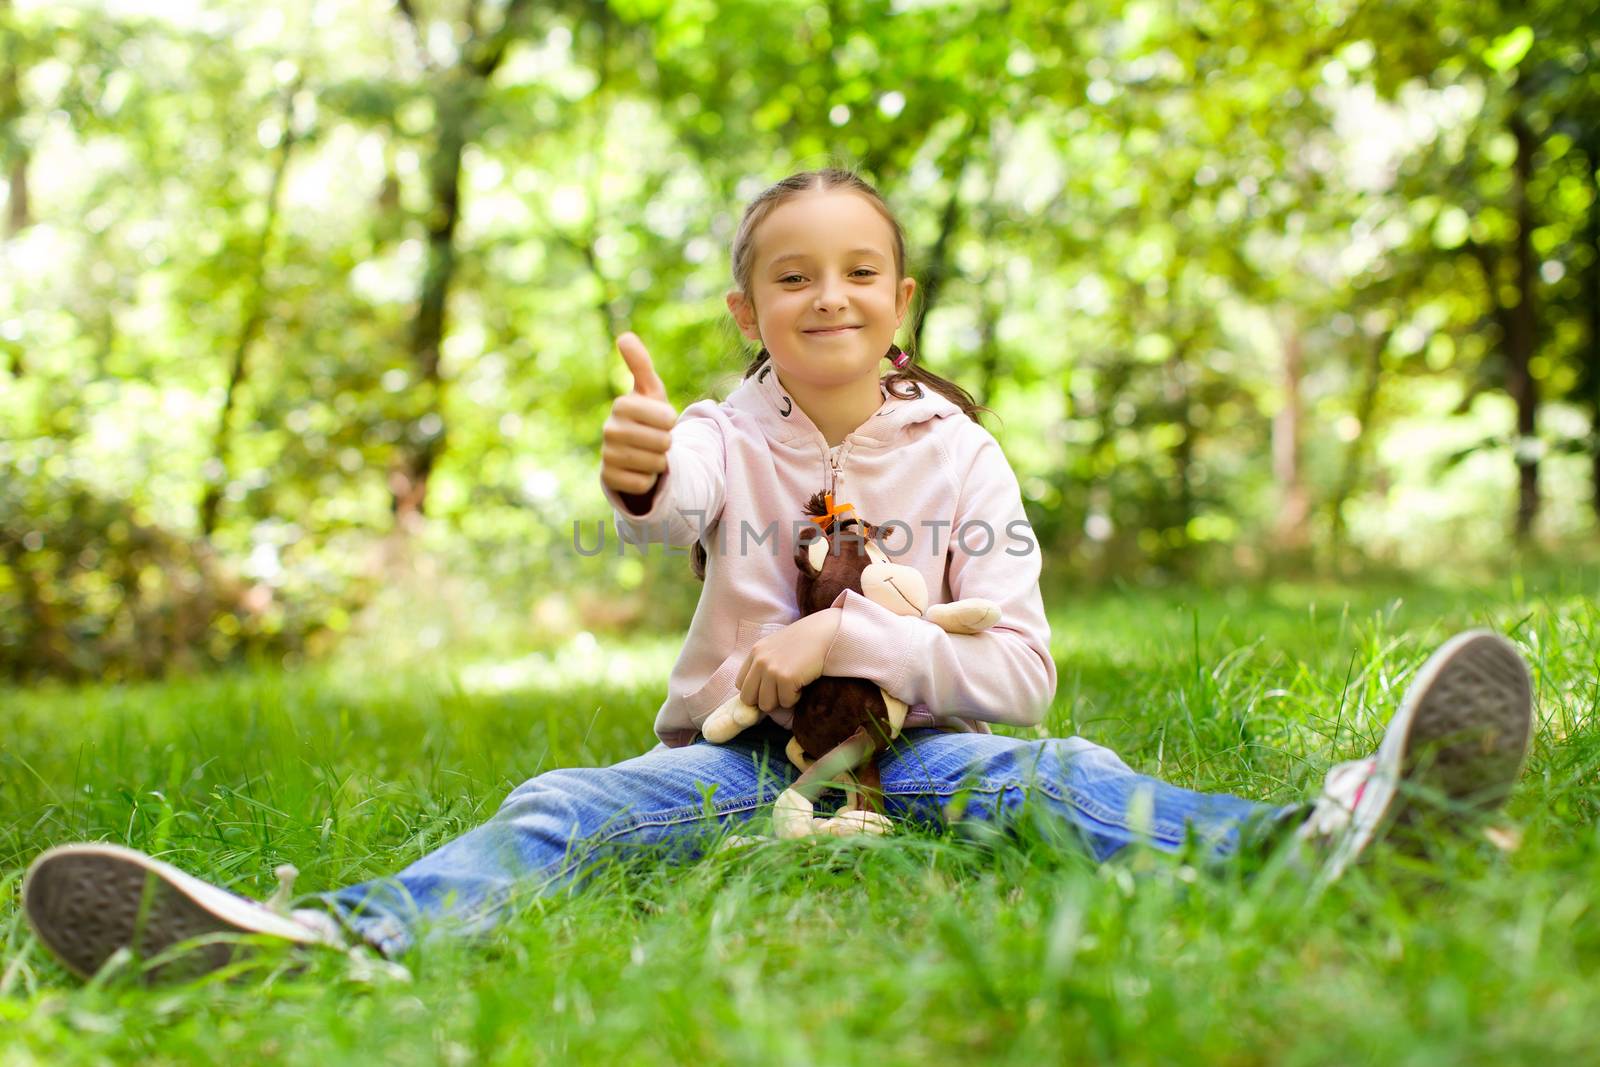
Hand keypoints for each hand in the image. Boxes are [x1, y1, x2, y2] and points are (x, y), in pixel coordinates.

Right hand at [601, 332, 676, 497]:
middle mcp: (609, 429)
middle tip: (654, 438)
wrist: (632, 451)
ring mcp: (607, 455)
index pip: (667, 419)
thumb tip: (624, 336)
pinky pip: (644, 482)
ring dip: (658, 461)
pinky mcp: (609, 479)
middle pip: (663, 443)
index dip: (670, 421)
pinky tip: (638, 470)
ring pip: (655, 464)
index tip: (660, 420)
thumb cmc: (646, 417)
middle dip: (666, 443)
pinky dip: (648, 479)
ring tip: (647, 453)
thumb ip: (641, 364)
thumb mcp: (649, 391)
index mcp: (622, 405)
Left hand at [736, 608, 841, 712]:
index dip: (755, 691)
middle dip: (765, 700)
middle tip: (781, 691)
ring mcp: (772, 670)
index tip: (769, 689)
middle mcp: (760, 661)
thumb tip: (757, 693)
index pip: (741, 685)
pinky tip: (802, 682)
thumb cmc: (803, 641)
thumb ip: (763, 664)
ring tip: (793, 685)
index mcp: (755, 653)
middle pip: (749, 698)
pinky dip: (796, 697)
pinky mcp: (786, 678)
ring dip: (781, 700)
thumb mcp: (775, 647)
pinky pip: (786, 702)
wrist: (824, 633)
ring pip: (767, 704)